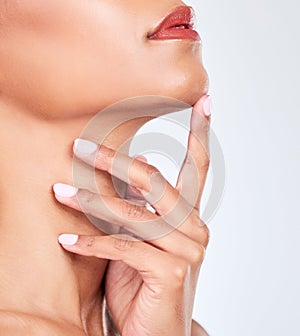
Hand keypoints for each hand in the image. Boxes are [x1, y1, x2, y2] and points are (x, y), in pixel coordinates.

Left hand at [53, 95, 210, 335]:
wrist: (155, 330)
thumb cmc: (144, 279)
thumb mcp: (141, 237)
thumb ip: (140, 203)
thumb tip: (138, 161)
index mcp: (189, 215)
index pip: (198, 167)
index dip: (201, 132)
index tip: (204, 101)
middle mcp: (193, 227)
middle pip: (155, 181)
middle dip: (115, 162)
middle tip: (80, 149)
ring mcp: (186, 250)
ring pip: (134, 214)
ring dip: (91, 203)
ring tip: (59, 192)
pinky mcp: (170, 272)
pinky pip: (123, 248)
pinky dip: (91, 244)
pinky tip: (65, 241)